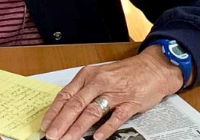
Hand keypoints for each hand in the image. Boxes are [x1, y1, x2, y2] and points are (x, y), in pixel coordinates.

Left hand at [40, 45, 185, 139]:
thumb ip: (83, 91)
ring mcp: (115, 92)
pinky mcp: (131, 102)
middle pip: (76, 104)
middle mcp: (99, 82)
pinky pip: (116, 117)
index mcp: (88, 75)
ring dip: (78, 128)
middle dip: (62, 122)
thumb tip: (65, 111)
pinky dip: (106, 128)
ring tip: (68, 139)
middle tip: (52, 136)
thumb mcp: (99, 75)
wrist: (153, 67)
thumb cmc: (125, 73)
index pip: (66, 95)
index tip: (45, 125)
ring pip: (92, 112)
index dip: (54, 111)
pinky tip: (97, 137)